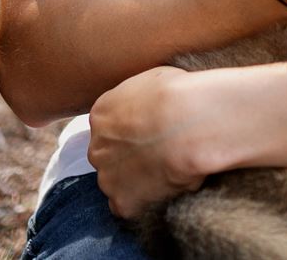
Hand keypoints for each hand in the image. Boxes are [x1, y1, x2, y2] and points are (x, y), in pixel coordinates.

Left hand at [87, 65, 218, 216]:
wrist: (190, 122)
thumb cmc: (180, 94)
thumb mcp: (153, 80)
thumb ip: (140, 100)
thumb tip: (150, 105)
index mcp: (101, 114)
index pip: (109, 130)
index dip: (132, 135)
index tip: (152, 136)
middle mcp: (96, 146)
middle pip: (108, 157)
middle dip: (129, 158)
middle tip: (160, 156)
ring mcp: (106, 176)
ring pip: (117, 183)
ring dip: (137, 181)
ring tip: (168, 173)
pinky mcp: (122, 202)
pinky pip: (129, 207)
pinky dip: (145, 202)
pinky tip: (167, 188)